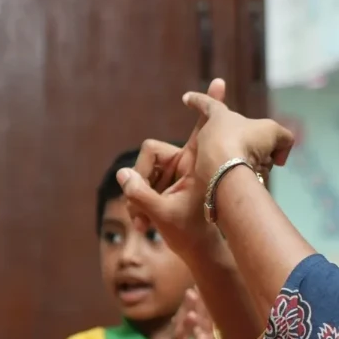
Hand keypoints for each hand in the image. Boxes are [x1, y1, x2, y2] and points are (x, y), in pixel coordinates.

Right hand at [117, 79, 230, 261]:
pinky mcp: (171, 186)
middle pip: (152, 157)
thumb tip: (122, 175)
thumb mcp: (162, 215)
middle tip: (140, 210)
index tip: (217, 84)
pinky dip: (142, 204)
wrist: (202, 255)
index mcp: (198, 163)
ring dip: (140, 197)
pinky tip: (143, 224)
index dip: (208, 102)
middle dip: (142, 181)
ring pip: (147, 173)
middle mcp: (189, 164)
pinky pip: (147, 185)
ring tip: (143, 223)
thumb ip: (139, 194)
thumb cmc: (192, 234)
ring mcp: (179, 175)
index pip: (199, 125)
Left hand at [183, 86, 295, 178]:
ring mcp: (206, 157)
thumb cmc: (247, 140)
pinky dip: (247, 177)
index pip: (208, 104)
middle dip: (255, 147)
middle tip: (261, 151)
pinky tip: (249, 179)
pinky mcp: (208, 178)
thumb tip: (278, 157)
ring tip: (255, 165)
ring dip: (256, 164)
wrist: (227, 171)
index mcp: (218, 117)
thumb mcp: (274, 132)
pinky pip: (235, 176)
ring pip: (240, 159)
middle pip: (238, 139)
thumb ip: (283, 139)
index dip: (199, 100)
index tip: (185, 97)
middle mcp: (208, 136)